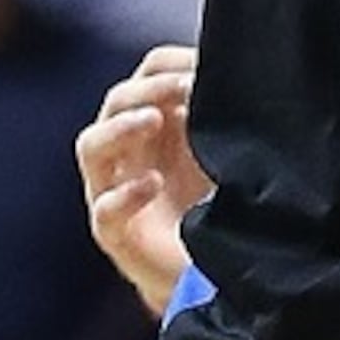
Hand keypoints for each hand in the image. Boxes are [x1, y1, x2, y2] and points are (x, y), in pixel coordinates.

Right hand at [74, 45, 209, 314]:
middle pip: (117, 101)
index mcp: (157, 120)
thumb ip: (229, 112)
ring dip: (121, 127)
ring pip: (92, 146)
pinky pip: (104, 210)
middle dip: (149, 88)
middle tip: (184, 85)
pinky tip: (151, 184)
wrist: (212, 275)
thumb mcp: (229, 148)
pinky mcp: (116, 234)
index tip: (203, 65)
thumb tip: (247, 71)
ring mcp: (113, 190)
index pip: (147, 74)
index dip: (169, 65)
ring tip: (153, 119)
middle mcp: (128, 149)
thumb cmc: (220, 201)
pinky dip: (124, 194)